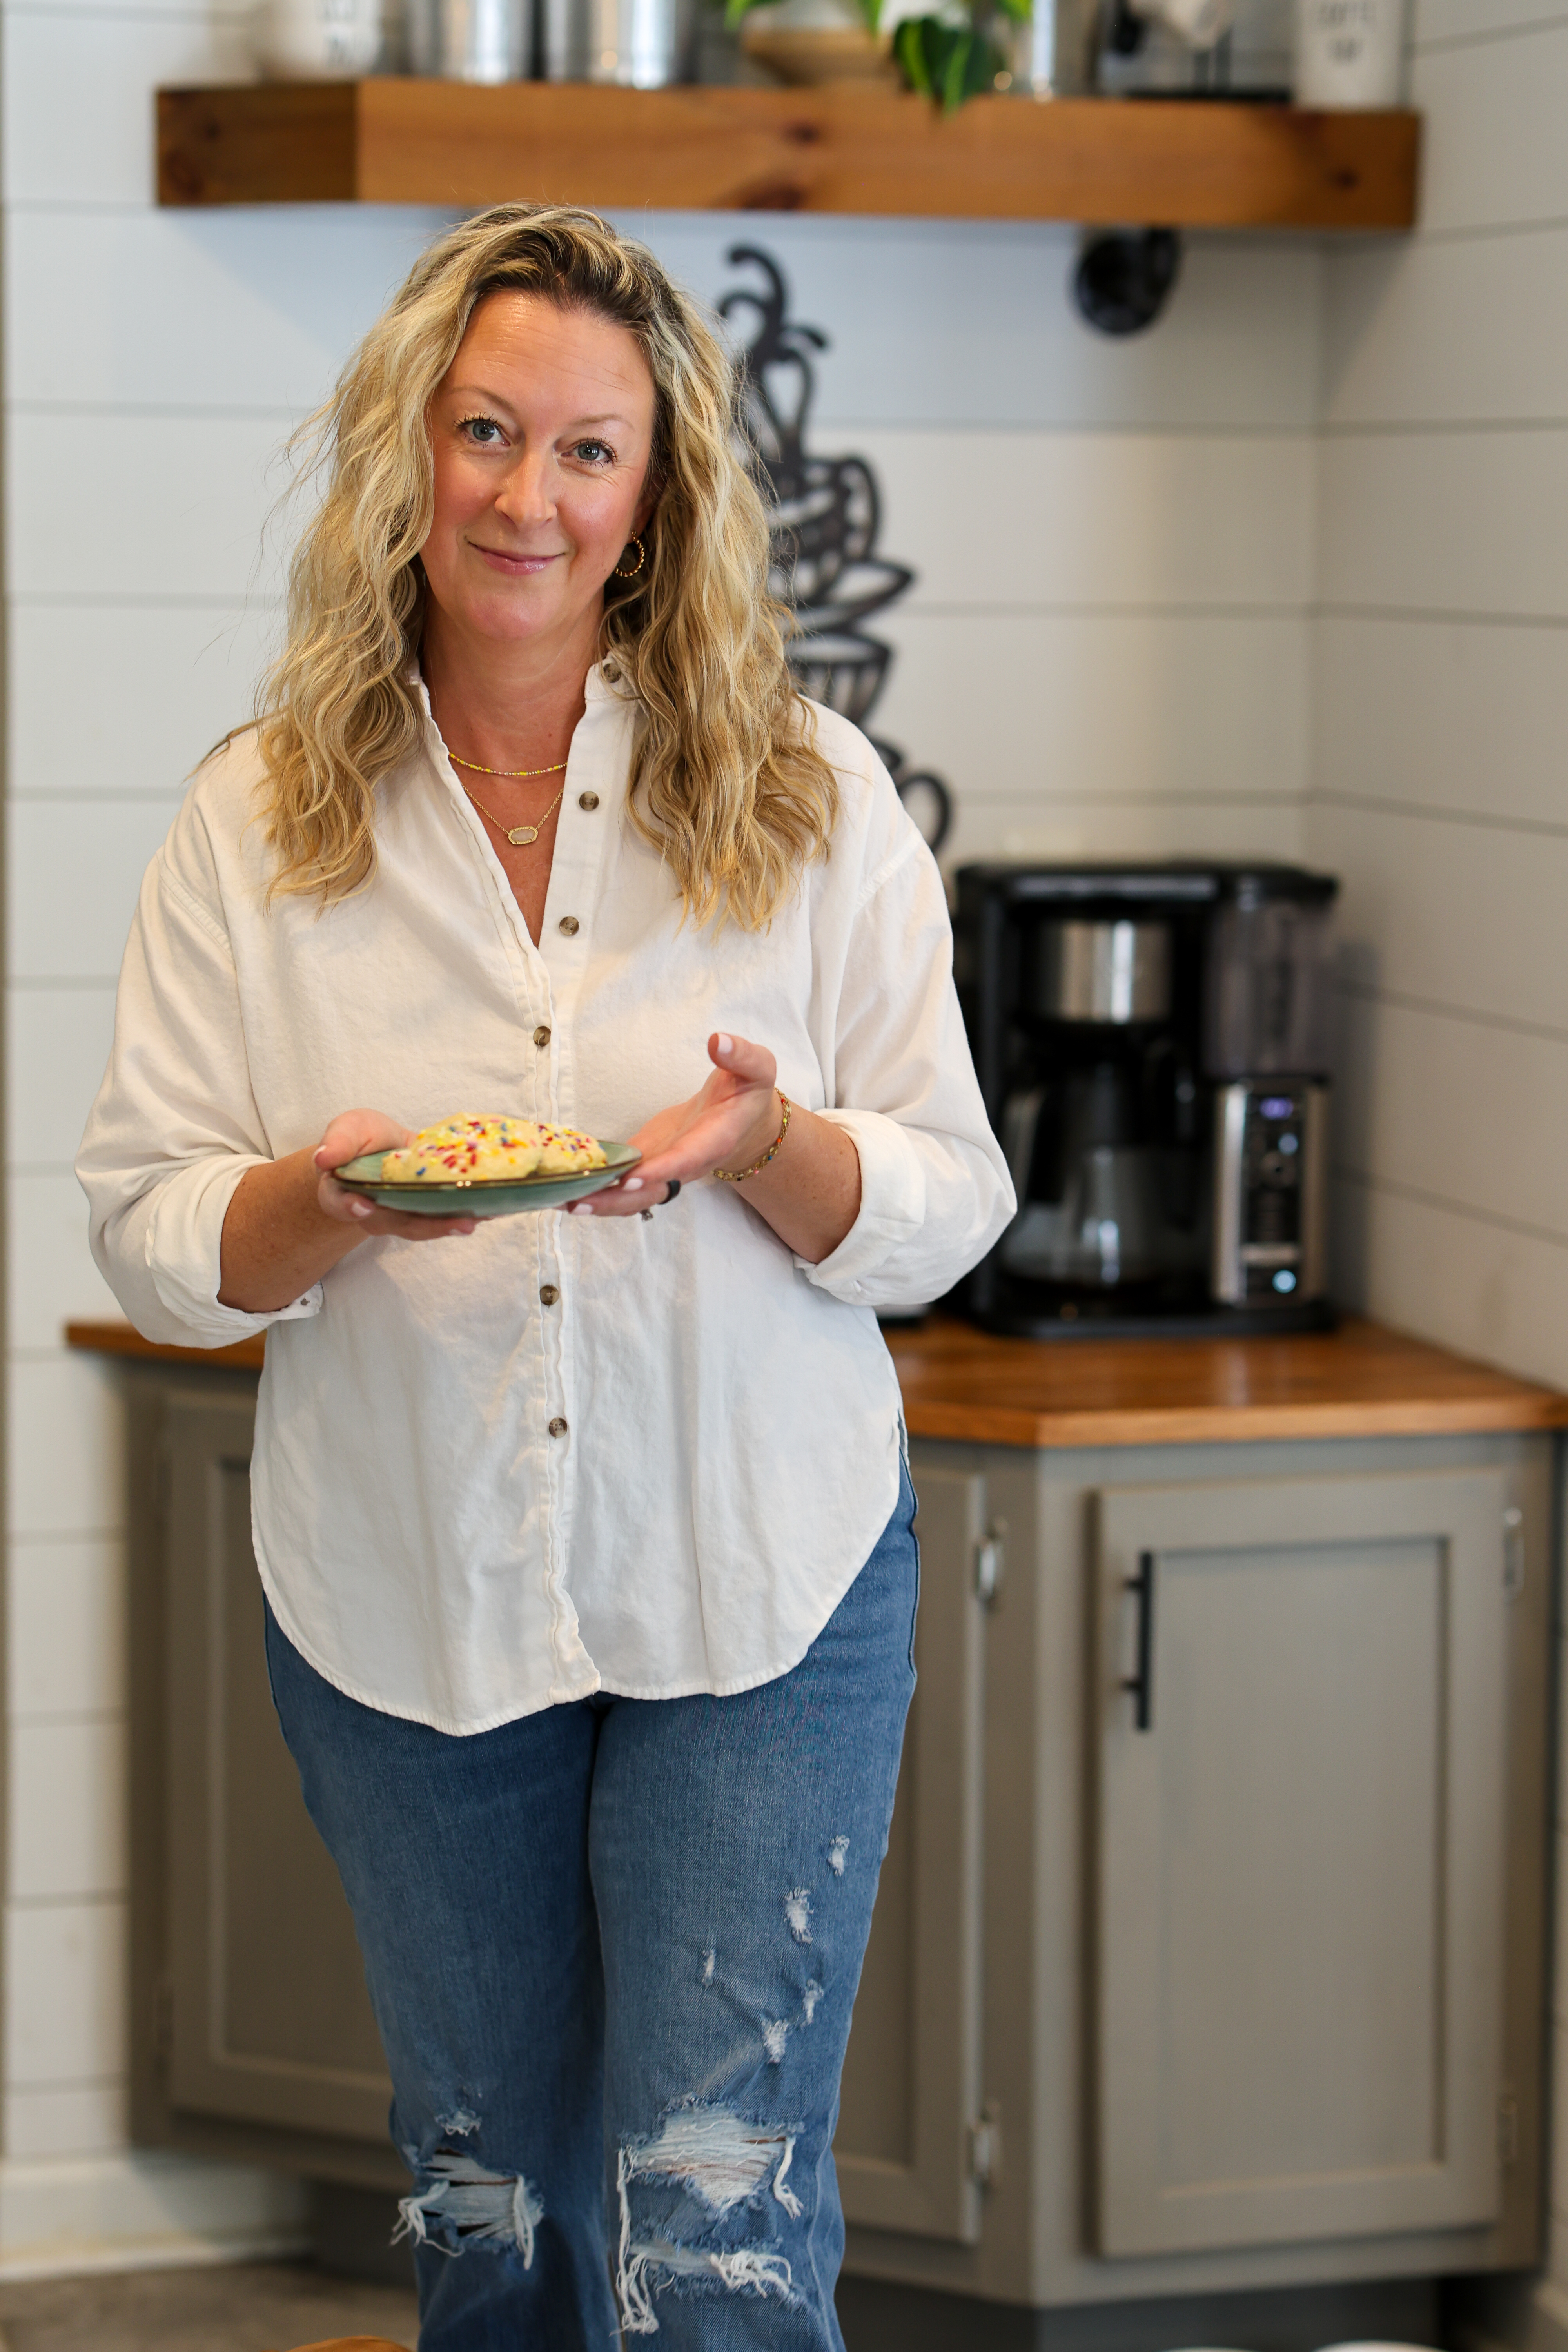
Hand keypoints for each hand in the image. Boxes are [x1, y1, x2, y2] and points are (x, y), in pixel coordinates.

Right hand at [313, 1109, 478, 1243]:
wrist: (380, 1149)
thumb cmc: (361, 1140)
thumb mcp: (348, 1129)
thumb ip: (339, 1142)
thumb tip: (324, 1157)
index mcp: (344, 1193)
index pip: (341, 1204)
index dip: (350, 1206)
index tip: (363, 1205)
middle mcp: (375, 1212)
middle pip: (397, 1223)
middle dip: (430, 1226)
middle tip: (460, 1224)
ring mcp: (403, 1214)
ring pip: (426, 1225)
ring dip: (455, 1223)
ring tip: (482, 1218)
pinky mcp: (428, 1209)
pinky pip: (447, 1214)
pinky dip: (470, 1211)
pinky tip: (495, 1207)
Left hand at [572, 1032, 780, 1218]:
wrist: (742, 1116)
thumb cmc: (747, 1092)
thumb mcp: (757, 1068)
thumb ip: (743, 1056)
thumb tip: (719, 1041)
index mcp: (714, 1140)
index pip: (687, 1159)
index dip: (662, 1171)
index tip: (634, 1177)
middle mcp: (686, 1162)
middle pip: (652, 1190)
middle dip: (616, 1198)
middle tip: (579, 1201)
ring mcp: (664, 1166)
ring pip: (633, 1194)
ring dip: (599, 1200)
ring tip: (559, 1201)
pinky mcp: (647, 1159)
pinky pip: (621, 1180)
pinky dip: (596, 1187)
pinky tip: (562, 1190)